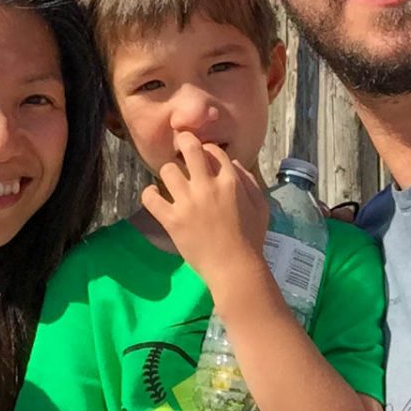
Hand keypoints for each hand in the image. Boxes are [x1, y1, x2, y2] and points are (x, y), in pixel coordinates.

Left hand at [141, 132, 269, 292]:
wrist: (234, 268)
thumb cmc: (251, 239)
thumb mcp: (260, 206)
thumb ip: (249, 180)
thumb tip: (233, 163)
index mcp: (230, 182)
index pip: (213, 151)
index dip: (206, 150)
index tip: (202, 156)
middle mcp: (207, 186)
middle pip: (190, 149)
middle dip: (184, 142)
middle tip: (181, 146)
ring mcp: (187, 202)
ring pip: (168, 170)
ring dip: (169, 172)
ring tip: (171, 180)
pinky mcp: (172, 219)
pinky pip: (150, 198)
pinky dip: (149, 193)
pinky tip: (154, 194)